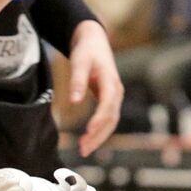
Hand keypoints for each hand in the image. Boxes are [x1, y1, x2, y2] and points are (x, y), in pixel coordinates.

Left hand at [66, 21, 124, 156]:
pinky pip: (108, 118)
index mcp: (111, 82)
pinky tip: (88, 139)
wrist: (94, 41)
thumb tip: (74, 102)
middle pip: (112, 118)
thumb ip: (77, 81)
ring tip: (83, 149)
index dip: (99, 119)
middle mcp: (116, 91)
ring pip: (111, 121)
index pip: (108, 104)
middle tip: (83, 149)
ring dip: (99, 136)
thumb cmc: (86, 51)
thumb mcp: (79, 62)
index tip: (88, 132)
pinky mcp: (109, 99)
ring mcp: (115, 96)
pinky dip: (99, 130)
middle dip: (99, 135)